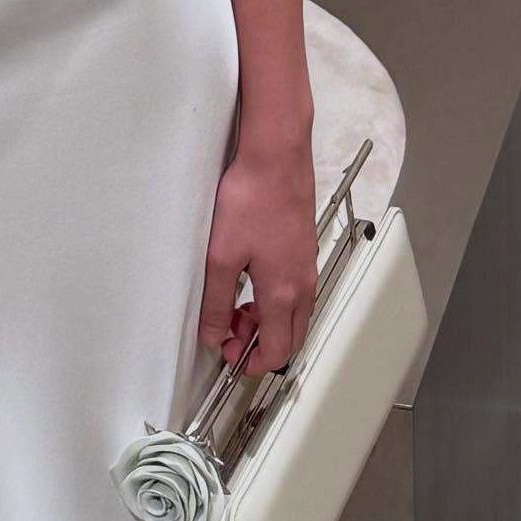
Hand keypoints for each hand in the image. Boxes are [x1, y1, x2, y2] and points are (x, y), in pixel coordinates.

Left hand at [198, 130, 317, 378]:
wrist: (276, 157)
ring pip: (296, 312)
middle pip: (292, 336)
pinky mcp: (304, 245)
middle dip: (262, 344)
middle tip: (232, 333)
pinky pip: (297, 288)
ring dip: (269, 320)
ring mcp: (307, 263)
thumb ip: (216, 301)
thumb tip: (213, 333)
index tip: (231, 356)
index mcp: (283, 292)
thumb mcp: (222, 256)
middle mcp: (303, 282)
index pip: (278, 350)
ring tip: (237, 303)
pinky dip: (277, 297)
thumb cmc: (253, 198)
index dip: (254, 363)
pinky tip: (252, 276)